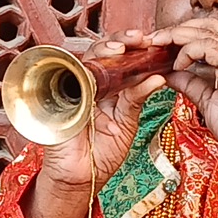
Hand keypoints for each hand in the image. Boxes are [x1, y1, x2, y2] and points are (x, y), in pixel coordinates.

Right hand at [22, 30, 168, 217]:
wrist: (80, 179)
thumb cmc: (101, 153)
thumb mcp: (126, 124)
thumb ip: (136, 100)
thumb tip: (157, 79)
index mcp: (107, 88)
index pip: (121, 59)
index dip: (136, 48)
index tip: (155, 42)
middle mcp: (89, 84)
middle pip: (103, 52)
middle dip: (123, 41)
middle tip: (141, 38)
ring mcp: (73, 89)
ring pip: (88, 57)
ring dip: (107, 48)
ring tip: (127, 45)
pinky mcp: (60, 99)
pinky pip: (78, 81)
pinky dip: (96, 75)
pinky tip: (112, 71)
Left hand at [150, 18, 217, 212]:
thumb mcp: (209, 102)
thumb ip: (192, 84)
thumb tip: (170, 74)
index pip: (210, 32)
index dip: (184, 33)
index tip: (161, 43)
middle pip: (207, 25)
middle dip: (177, 29)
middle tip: (153, 39)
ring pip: (207, 32)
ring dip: (178, 36)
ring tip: (159, 47)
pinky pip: (210, 47)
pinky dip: (189, 51)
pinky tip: (178, 65)